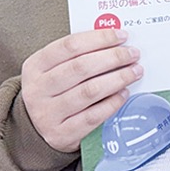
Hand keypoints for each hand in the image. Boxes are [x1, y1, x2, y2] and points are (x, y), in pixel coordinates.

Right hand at [21, 29, 142, 151]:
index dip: (99, 38)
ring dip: (117, 79)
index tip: (122, 36)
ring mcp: (47, 114)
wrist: (40, 128)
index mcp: (34, 66)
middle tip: (133, 54)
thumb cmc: (56, 91)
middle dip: (113, 58)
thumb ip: (81, 54)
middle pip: (80, 67)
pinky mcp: (61, 135)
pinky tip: (124, 93)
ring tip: (135, 72)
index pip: (69, 45)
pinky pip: (93, 116)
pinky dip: (112, 103)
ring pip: (89, 91)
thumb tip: (117, 42)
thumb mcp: (57, 69)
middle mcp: (37, 90)